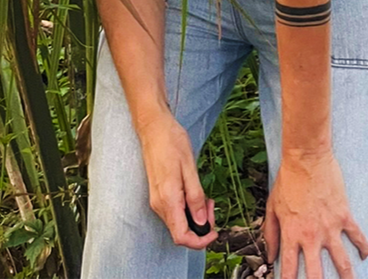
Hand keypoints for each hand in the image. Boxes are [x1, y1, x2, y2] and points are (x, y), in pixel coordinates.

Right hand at [138, 112, 216, 249]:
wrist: (153, 126)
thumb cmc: (171, 141)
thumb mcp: (189, 167)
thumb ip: (195, 197)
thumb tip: (202, 222)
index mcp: (168, 199)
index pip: (181, 237)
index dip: (200, 241)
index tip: (214, 231)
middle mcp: (159, 204)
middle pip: (180, 232)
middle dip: (201, 226)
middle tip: (212, 206)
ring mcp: (157, 200)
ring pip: (177, 223)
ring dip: (195, 217)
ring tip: (205, 198)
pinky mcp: (158, 194)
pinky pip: (174, 212)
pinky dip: (187, 209)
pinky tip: (194, 194)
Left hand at [263, 150, 367, 278]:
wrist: (306, 157)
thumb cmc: (288, 179)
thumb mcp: (272, 206)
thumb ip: (270, 233)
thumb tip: (270, 256)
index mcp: (292, 234)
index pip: (289, 269)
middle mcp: (311, 236)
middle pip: (316, 275)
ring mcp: (330, 228)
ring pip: (343, 263)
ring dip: (348, 278)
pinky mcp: (344, 216)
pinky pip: (358, 237)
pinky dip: (363, 248)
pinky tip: (365, 255)